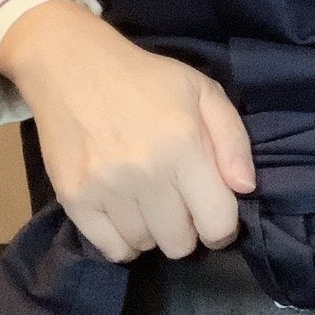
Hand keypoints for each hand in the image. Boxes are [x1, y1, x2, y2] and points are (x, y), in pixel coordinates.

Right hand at [0, 1, 255, 263]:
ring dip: (153, 232)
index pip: (216, 223)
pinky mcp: (73, 198)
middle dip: (187, 230)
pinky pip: (110, 249)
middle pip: (179, 244)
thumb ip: (233, 140)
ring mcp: (105, 189)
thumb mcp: (203, 91)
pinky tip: (126, 215)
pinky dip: (123, 241)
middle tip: (178, 204)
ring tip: (149, 202)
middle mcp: (146, 173)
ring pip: (145, 246)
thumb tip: (244, 189)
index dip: (222, 228)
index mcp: (184, 146)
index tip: (213, 215)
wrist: (70, 65)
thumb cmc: (145, 79)